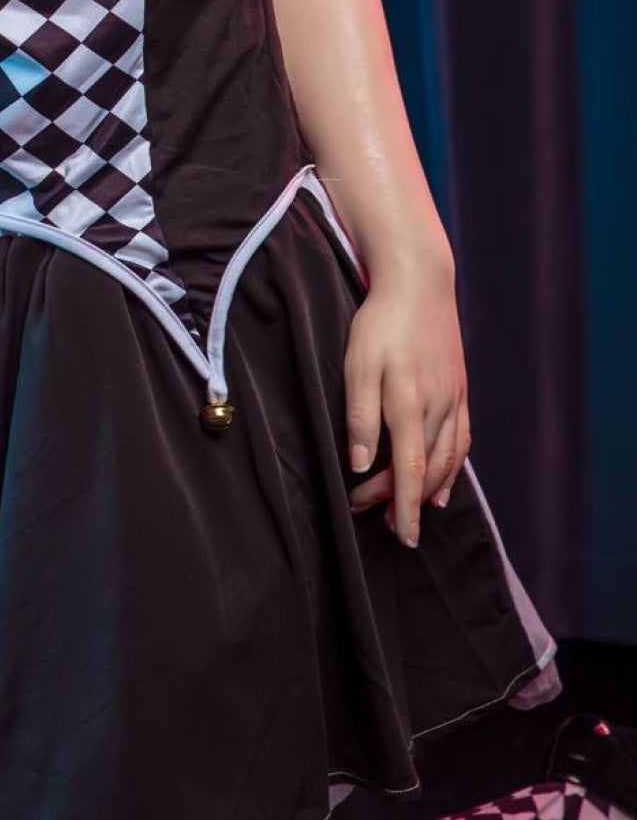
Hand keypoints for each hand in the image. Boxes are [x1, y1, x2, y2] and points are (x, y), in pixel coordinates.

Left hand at [342, 267, 470, 547]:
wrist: (419, 282)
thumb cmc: (380, 322)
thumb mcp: (357, 364)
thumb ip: (359, 416)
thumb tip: (359, 463)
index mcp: (409, 404)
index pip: (408, 470)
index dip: (404, 506)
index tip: (403, 536)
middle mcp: (439, 407)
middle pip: (426, 470)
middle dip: (405, 502)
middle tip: (381, 522)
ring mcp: (454, 399)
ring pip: (447, 460)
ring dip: (428, 491)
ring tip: (409, 513)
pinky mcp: (460, 389)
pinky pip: (461, 440)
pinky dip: (453, 468)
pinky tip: (443, 485)